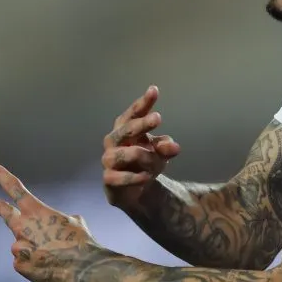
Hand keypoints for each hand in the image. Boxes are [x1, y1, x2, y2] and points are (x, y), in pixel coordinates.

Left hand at [0, 160, 98, 281]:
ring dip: (34, 247)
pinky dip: (35, 263)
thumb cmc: (81, 242)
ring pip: (22, 244)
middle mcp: (23, 226)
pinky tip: (49, 266)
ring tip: (53, 255)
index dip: (0, 175)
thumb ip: (60, 220)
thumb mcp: (75, 222)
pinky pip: (25, 261)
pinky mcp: (19, 265)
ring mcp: (18, 246)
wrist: (81, 268)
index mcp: (37, 211)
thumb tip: (56, 226)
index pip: (14, 188)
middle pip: (7, 215)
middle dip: (0, 208)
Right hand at [102, 85, 180, 209]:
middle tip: (158, 118)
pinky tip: (146, 177)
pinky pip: (120, 177)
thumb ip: (166, 147)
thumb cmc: (146, 161)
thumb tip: (173, 146)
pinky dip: (135, 177)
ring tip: (156, 165)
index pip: (133, 113)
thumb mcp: (161, 152)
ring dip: (146, 159)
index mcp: (125, 128)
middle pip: (126, 129)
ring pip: (127, 154)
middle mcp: (114, 141)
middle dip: (141, 123)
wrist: (137, 190)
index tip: (154, 90)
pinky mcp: (109, 179)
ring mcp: (109, 160)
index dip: (143, 103)